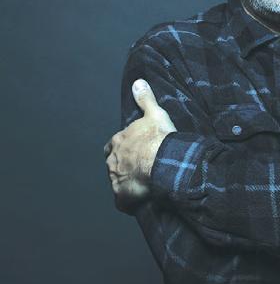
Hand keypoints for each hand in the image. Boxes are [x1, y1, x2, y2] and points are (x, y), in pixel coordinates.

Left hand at [104, 79, 176, 213]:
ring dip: (126, 182)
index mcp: (118, 141)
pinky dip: (128, 201)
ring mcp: (116, 179)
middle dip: (122, 165)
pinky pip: (123, 201)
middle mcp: (113, 160)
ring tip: (142, 184)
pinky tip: (138, 201)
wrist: (162, 161)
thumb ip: (145, 98)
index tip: (133, 149)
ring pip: (117, 182)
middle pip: (113, 164)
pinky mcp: (122, 196)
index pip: (113, 145)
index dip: (122, 147)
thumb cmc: (158, 137)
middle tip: (137, 167)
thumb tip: (138, 82)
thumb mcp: (154, 113)